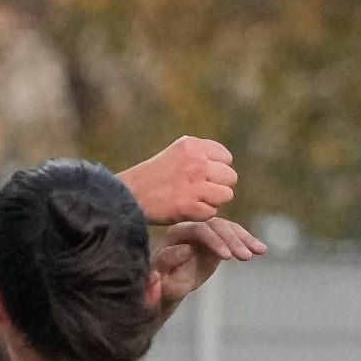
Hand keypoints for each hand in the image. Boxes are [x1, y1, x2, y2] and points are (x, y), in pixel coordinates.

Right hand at [122, 134, 238, 223]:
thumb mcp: (176, 152)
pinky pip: (212, 212)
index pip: (226, 158)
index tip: (204, 177)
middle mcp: (197, 162)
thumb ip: (200, 153)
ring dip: (213, 201)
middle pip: (230, 177)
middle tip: (201, 191)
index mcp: (193, 146)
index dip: (218, 169)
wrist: (130, 195)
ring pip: (226, 195)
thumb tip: (224, 161)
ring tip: (195, 200)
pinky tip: (187, 210)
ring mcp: (195, 184)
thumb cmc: (153, 176)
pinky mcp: (191, 206)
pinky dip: (201, 214)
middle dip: (218, 186)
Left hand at [150, 217, 265, 312]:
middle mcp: (191, 227)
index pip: (197, 230)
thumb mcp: (156, 281)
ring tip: (257, 252)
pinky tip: (261, 250)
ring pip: (228, 229)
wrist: (167, 281)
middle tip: (244, 257)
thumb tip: (178, 257)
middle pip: (215, 226)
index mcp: (175, 234)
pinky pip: (235, 236)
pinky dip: (248, 242)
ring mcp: (206, 230)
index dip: (212, 241)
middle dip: (231, 241)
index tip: (225, 257)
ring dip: (244, 240)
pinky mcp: (218, 237)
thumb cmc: (160, 283)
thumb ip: (161, 270)